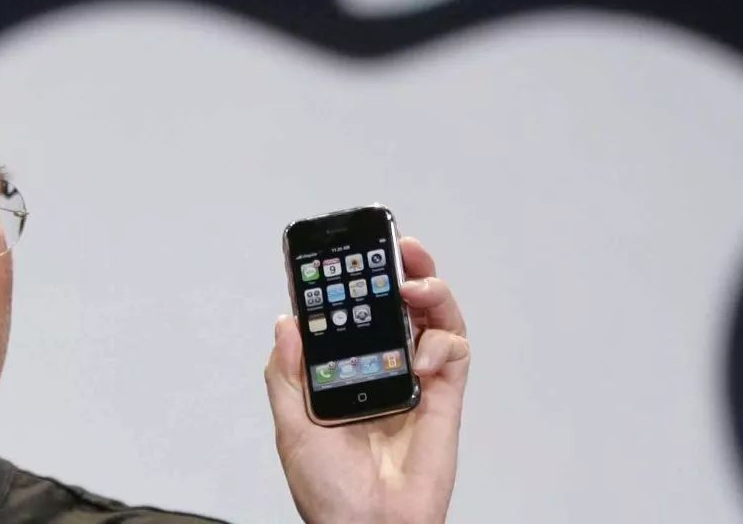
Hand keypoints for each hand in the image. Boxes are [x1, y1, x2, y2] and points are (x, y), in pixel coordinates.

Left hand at [266, 237, 469, 523]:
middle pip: (399, 306)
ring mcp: (416, 381)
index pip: (352, 314)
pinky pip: (454, 354)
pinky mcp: (445, 399)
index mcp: (344, 372)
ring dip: (430, 290)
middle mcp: (382, 370)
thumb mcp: (292, 428)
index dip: (353, 282)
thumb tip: (288, 323)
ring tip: (414, 284)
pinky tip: (425, 354)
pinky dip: (443, 342)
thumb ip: (288, 374)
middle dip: (401, 270)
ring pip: (433, 319)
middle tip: (397, 249)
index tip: (346, 254)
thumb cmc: (329, 493)